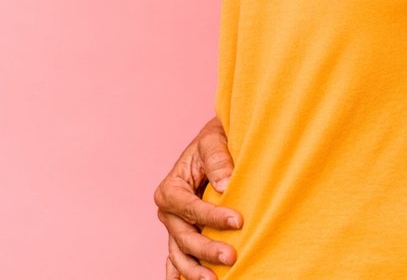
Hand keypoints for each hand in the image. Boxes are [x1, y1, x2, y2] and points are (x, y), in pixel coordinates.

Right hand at [156, 116, 240, 279]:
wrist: (214, 145)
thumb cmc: (214, 141)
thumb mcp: (213, 140)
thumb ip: (218, 160)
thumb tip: (226, 186)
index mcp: (171, 189)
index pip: (190, 208)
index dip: (213, 216)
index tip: (239, 220)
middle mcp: (168, 212)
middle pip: (184, 237)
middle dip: (207, 250)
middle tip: (232, 257)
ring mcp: (173, 227)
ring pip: (179, 254)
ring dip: (195, 270)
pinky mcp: (182, 235)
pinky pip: (177, 259)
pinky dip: (181, 273)